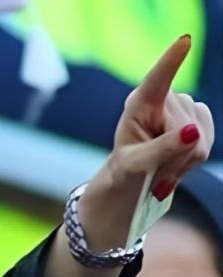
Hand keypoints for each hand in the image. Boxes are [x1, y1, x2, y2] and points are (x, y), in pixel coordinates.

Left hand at [80, 35, 213, 250]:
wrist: (136, 175)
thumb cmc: (127, 167)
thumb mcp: (135, 163)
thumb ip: (161, 149)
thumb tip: (192, 132)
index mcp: (139, 103)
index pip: (157, 80)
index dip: (171, 61)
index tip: (184, 42)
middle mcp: (165, 98)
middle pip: (185, 129)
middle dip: (173, 156)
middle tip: (154, 169)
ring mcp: (186, 106)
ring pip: (199, 139)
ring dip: (182, 161)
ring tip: (162, 165)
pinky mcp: (201, 118)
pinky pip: (207, 143)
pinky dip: (192, 160)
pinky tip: (177, 160)